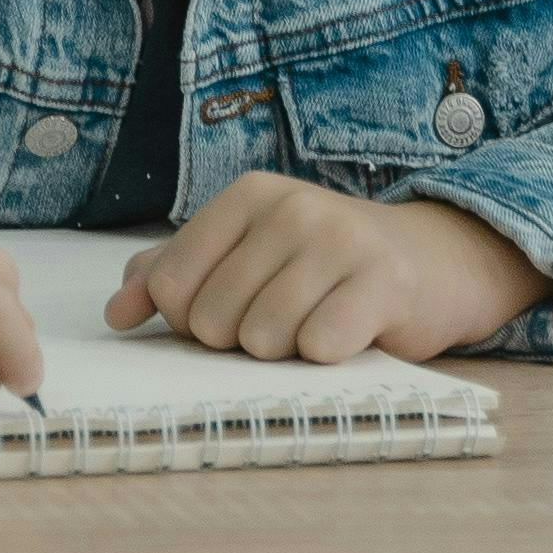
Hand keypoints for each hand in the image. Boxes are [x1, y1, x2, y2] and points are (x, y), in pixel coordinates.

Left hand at [111, 176, 550, 364]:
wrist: (435, 263)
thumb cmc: (326, 268)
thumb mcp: (249, 257)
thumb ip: (174, 275)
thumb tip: (117, 313)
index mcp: (248, 195)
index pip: (171, 285)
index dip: (191, 321)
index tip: (234, 309)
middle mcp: (292, 207)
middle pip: (212, 319)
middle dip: (240, 340)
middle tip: (285, 320)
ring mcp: (340, 241)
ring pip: (262, 338)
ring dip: (284, 352)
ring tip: (315, 325)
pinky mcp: (384, 283)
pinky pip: (319, 346)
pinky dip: (326, 357)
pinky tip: (349, 335)